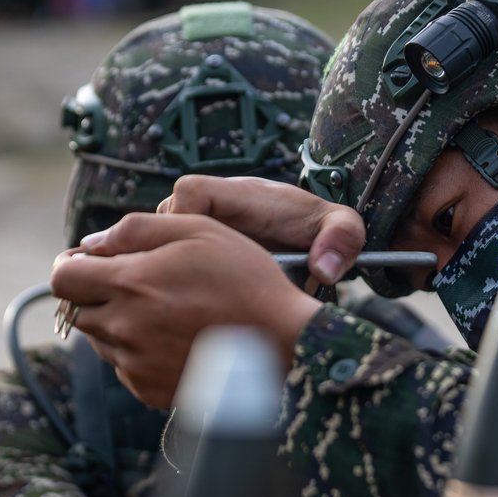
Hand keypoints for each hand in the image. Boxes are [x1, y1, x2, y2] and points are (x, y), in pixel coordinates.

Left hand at [50, 212, 320, 407]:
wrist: (284, 341)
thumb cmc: (245, 279)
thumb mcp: (198, 229)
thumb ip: (135, 230)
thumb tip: (91, 244)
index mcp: (130, 284)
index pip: (63, 279)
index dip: (71, 266)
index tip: (88, 263)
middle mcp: (124, 328)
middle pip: (76, 311)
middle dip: (95, 294)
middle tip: (134, 285)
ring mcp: (135, 364)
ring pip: (101, 340)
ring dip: (117, 323)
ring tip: (164, 312)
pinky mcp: (149, 390)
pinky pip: (125, 367)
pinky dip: (138, 352)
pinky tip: (175, 339)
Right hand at [155, 175, 365, 285]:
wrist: (308, 230)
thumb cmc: (318, 227)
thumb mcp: (342, 227)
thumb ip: (341, 237)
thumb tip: (322, 270)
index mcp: (241, 195)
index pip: (192, 191)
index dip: (183, 219)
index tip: (193, 255)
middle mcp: (211, 204)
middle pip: (164, 218)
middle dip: (165, 252)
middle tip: (179, 289)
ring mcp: (195, 224)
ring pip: (155, 239)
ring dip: (160, 267)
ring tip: (174, 299)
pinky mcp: (188, 245)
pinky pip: (160, 255)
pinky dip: (158, 276)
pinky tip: (167, 305)